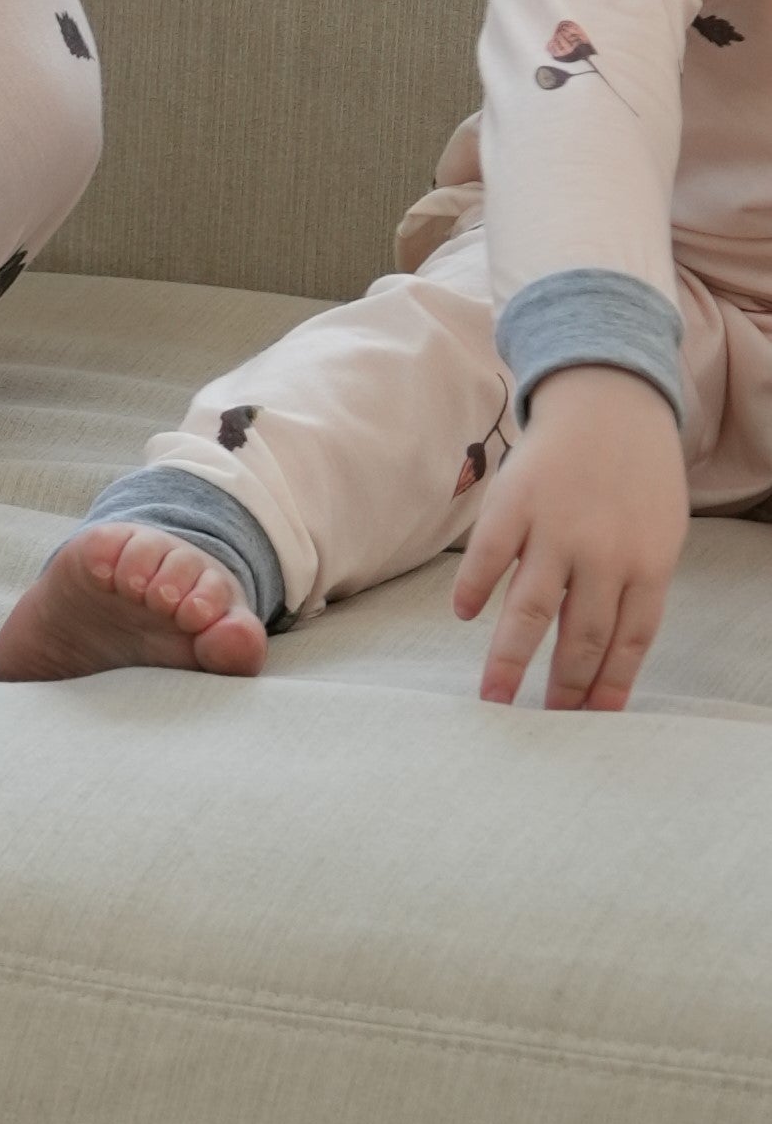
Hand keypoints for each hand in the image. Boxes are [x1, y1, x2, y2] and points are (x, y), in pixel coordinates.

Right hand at [451, 361, 688, 708]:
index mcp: (648, 565)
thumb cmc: (638, 474)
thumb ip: (634, 585)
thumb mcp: (657, 532)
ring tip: (494, 698)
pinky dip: (475, 588)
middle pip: (581, 636)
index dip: (609, 687)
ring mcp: (557, 527)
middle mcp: (604, 553)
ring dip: (510, 658)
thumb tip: (606, 652)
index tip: (590, 724)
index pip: (628, 643)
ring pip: (532, 609)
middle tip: (542, 725)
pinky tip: (465, 616)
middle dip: (562, 688)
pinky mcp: (516, 500)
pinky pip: (489, 555)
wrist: (611, 398)